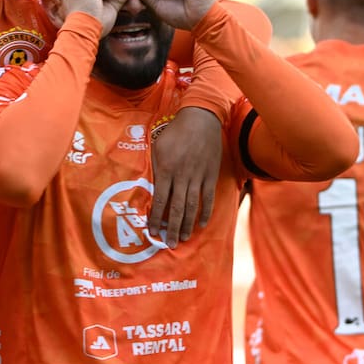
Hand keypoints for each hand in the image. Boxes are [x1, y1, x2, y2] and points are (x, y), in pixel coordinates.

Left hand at [149, 107, 220, 247]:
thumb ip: (156, 169)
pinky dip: (205, 212)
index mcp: (166, 170)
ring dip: (187, 224)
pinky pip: (208, 198)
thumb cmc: (175, 133)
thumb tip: (152, 189)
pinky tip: (201, 224)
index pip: (160, 200)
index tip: (153, 232)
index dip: (156, 218)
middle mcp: (182, 176)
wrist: (200, 119)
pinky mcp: (210, 175)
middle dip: (171, 228)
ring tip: (183, 238)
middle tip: (169, 244)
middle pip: (176, 208)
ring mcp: (198, 177)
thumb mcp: (158, 147)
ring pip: (192, 206)